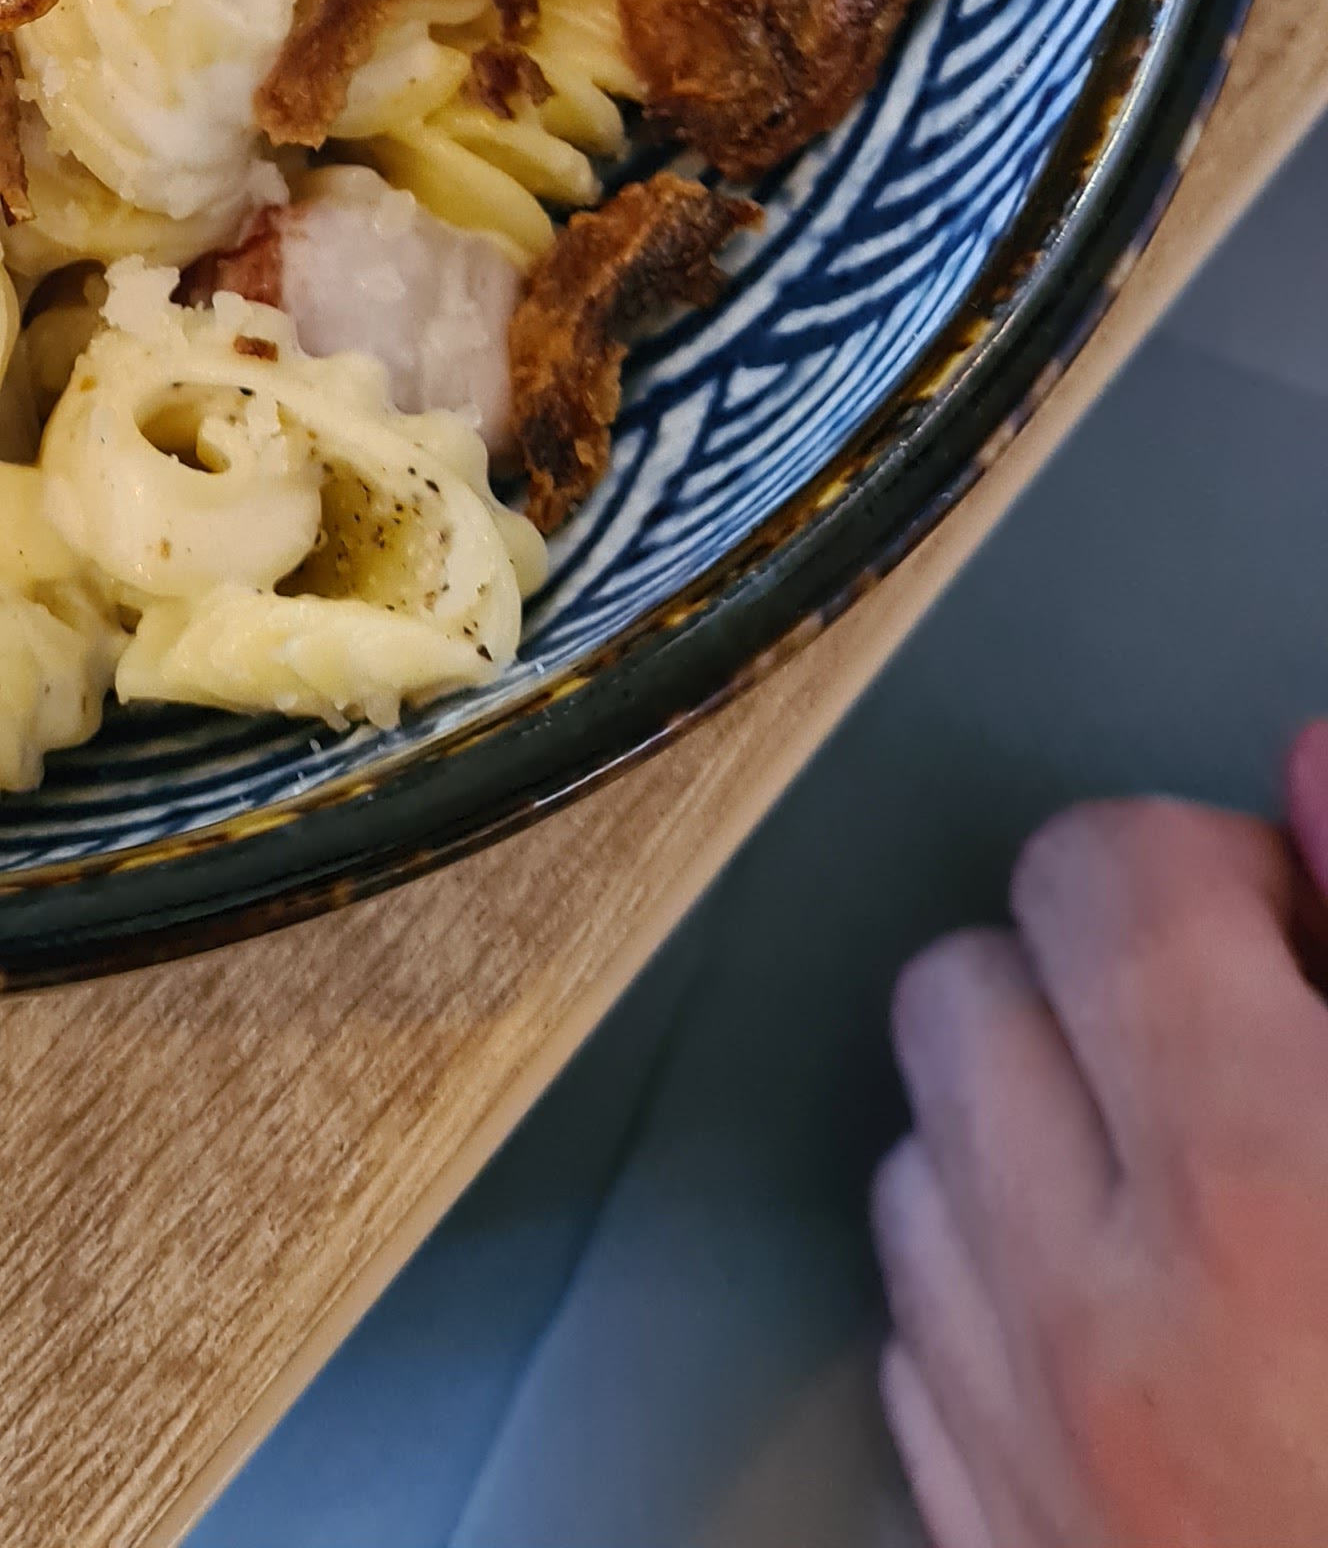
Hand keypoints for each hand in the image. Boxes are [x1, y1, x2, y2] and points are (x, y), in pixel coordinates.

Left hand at [872, 720, 1327, 1545]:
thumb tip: (1324, 764)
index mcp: (1271, 1192)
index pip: (1107, 873)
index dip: (1211, 872)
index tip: (1302, 927)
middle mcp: (1105, 1309)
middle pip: (966, 984)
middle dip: (1093, 982)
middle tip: (1251, 1048)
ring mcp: (1025, 1445)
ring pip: (920, 1149)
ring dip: (1035, 1130)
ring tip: (1211, 1194)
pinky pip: (920, 1334)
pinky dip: (1006, 1294)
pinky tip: (1158, 1339)